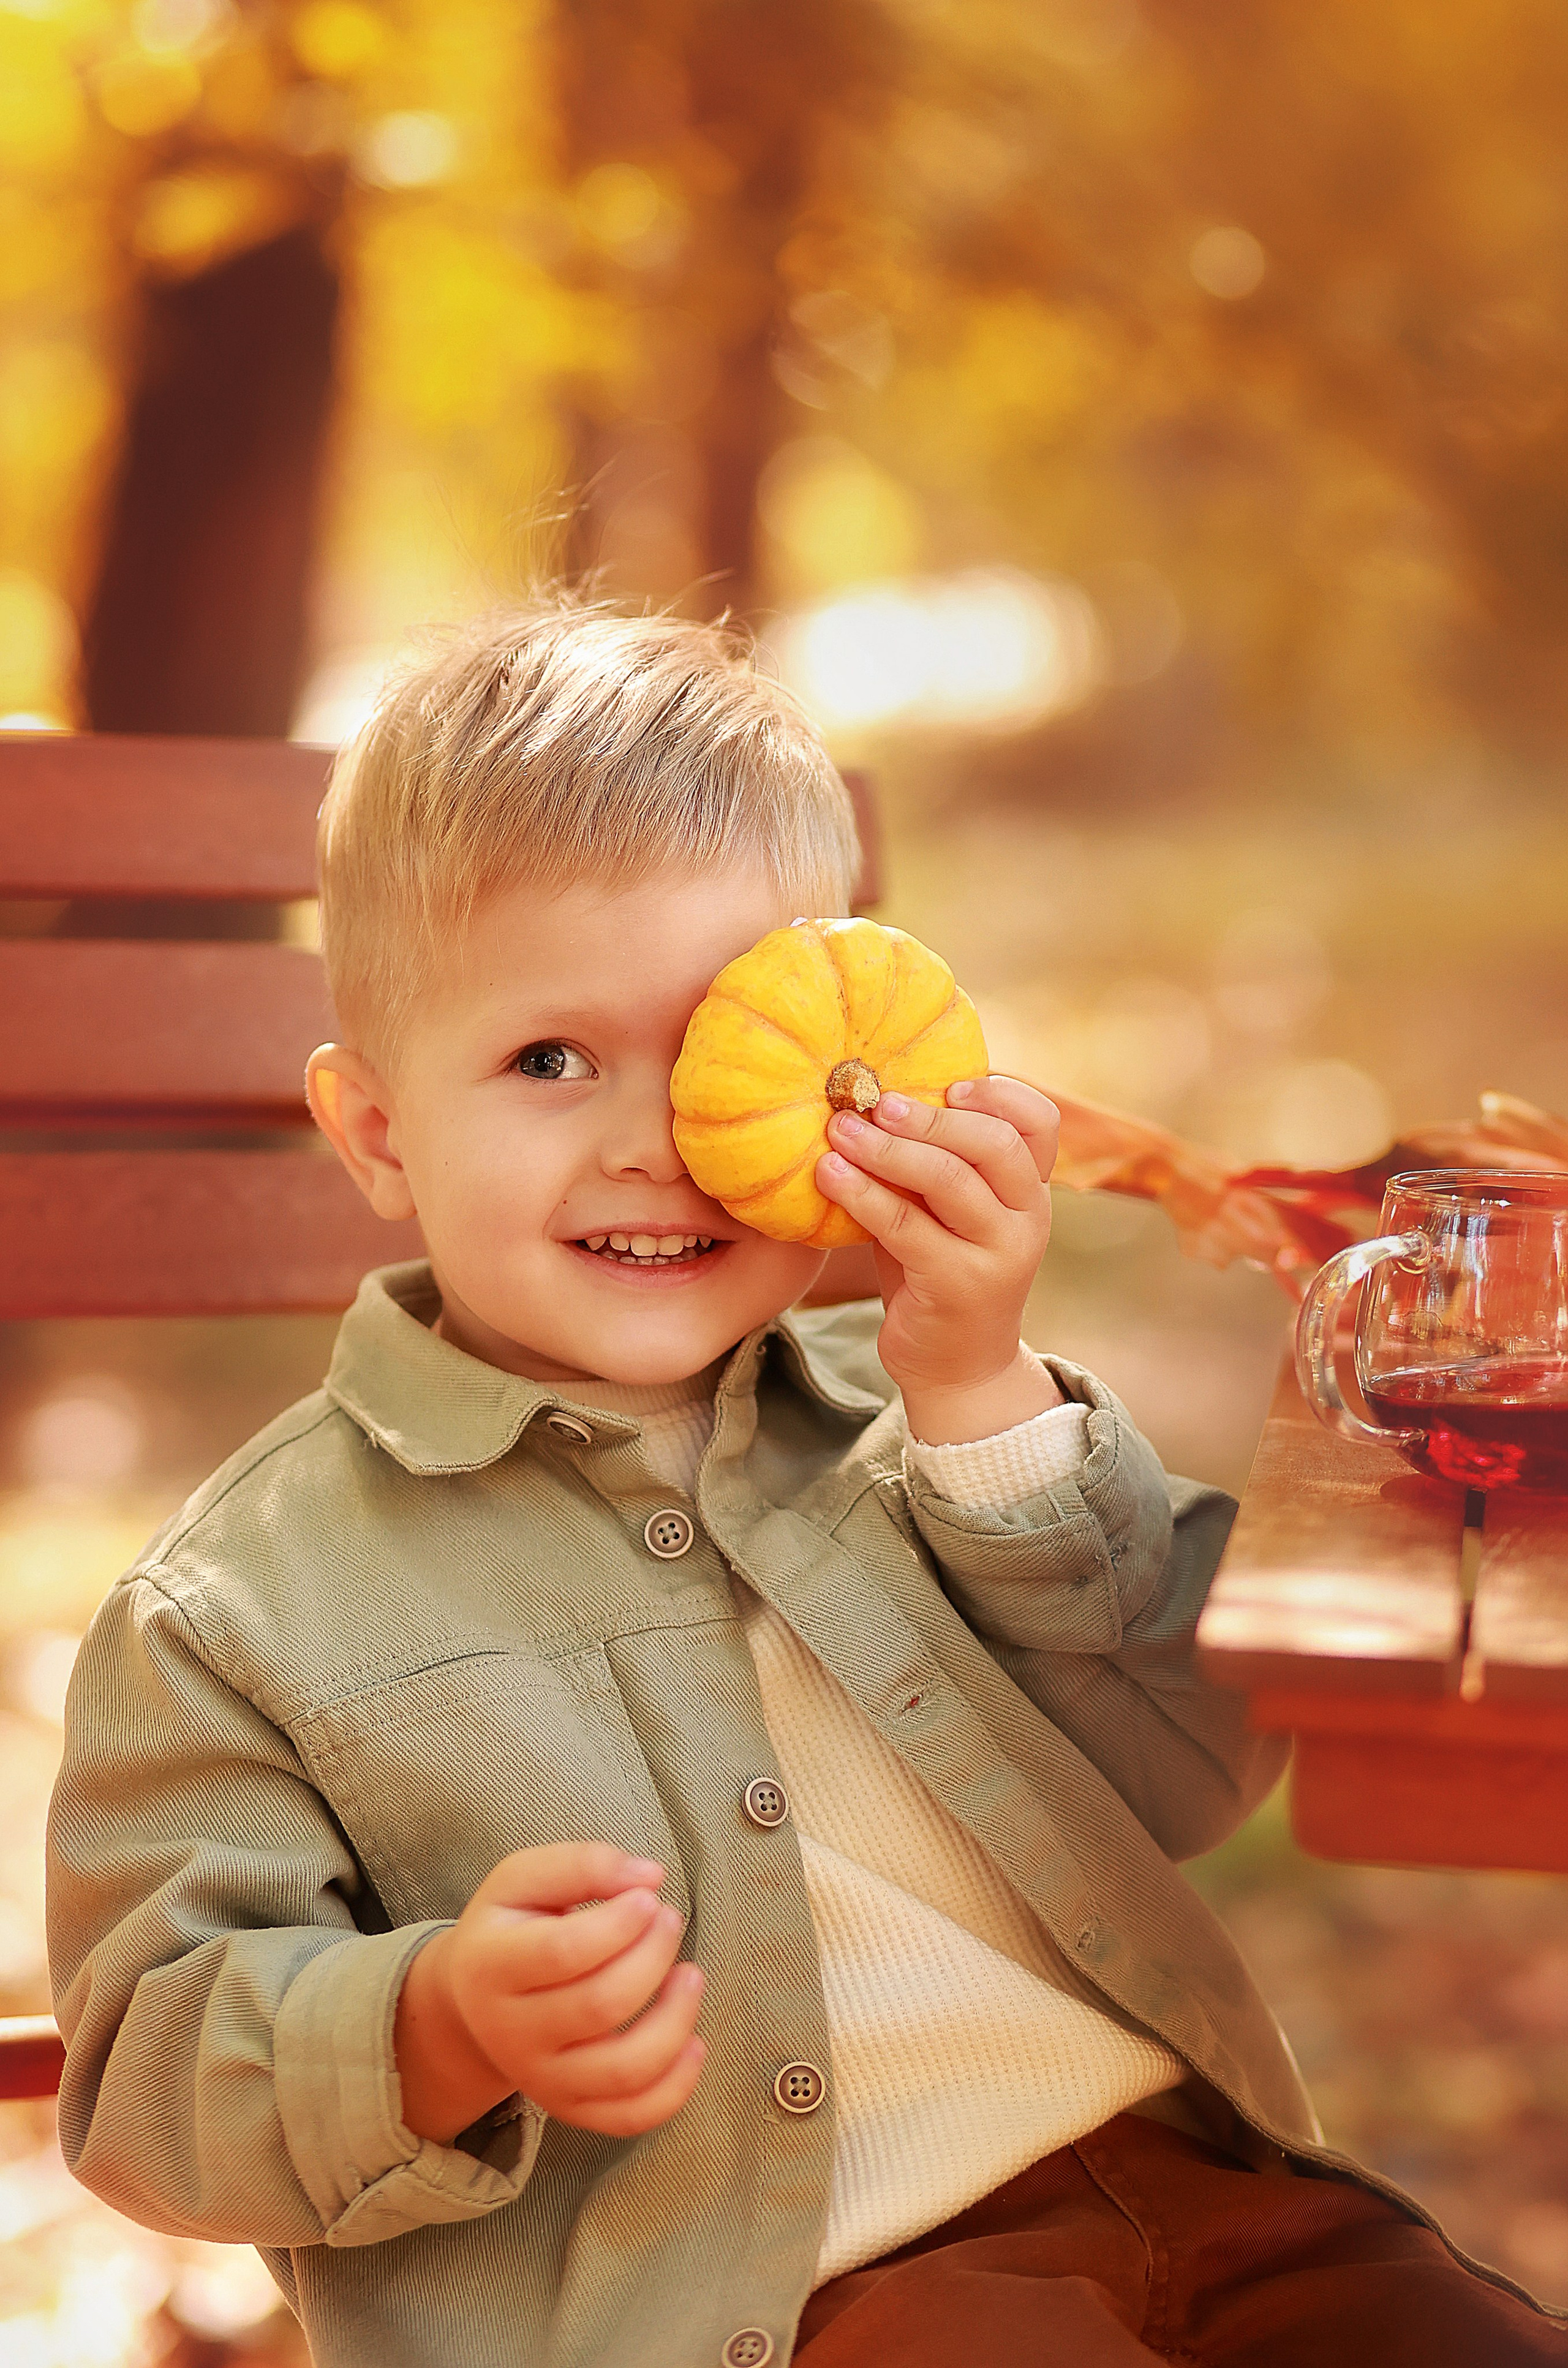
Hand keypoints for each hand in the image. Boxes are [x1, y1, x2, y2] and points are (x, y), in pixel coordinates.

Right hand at [394, 1843, 704, 2144]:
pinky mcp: (571, 2108)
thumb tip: (649, 1876)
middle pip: (600, 2005)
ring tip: (691, 1975)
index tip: (649, 1895)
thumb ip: (583, 1865)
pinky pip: (629, 2117)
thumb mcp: (525, 1878)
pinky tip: (693, 2042)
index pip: (564, 1952)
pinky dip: (675, 2087)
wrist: (475, 1999)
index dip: (619, 1923)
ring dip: (675, 2019)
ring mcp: (541, 2078)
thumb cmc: (512, 1926)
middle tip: (669, 1920)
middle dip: (653, 1956)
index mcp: (492, 1966)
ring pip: (623, 2070)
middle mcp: (512, 2033)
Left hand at [815, 1074, 1062, 1444]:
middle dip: (928, 1117)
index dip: (998, 1093)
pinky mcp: (958, 1286)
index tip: (946, 1085)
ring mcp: (999, 1254)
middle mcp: (1028, 1218)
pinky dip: (862, 1194)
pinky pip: (906, 1226)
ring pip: (949, 1180)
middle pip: (994, 1142)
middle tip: (872, 1102)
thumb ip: (935, 1162)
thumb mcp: (949, 1213)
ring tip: (838, 1132)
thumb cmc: (940, 1272)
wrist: (957, 1368)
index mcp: (1031, 1190)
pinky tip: (828, 1176)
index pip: (1040, 1122)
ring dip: (886, 1149)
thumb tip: (871, 1096)